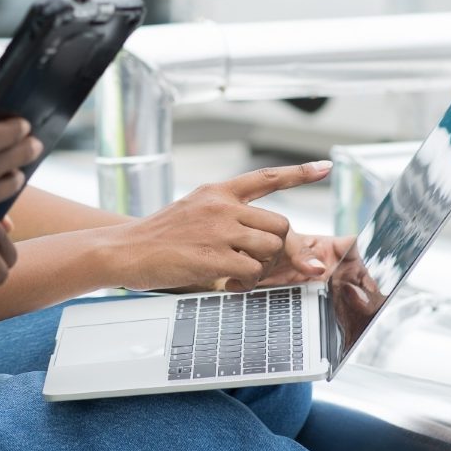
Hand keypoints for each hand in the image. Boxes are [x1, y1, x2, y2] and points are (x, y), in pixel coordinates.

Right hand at [99, 161, 333, 292]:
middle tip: (261, 263)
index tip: (325, 167)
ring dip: (263, 267)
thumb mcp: (193, 211)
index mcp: (217, 191)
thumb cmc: (159, 236)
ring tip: (237, 272)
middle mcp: (222, 206)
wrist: (125, 249)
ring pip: (271, 248)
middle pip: (280, 224)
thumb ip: (228, 219)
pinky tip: (227, 282)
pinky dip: (247, 283)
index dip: (299, 173)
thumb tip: (266, 239)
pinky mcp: (215, 257)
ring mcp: (219, 230)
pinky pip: (253, 272)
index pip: (266, 178)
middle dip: (278, 247)